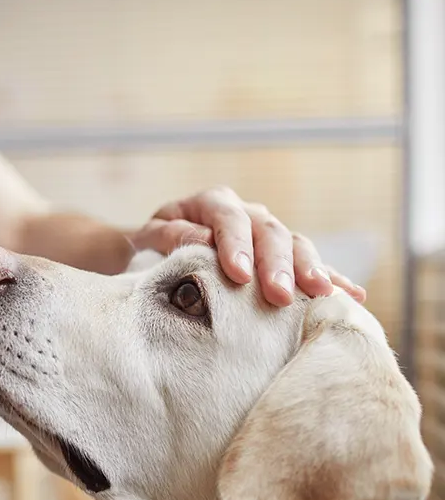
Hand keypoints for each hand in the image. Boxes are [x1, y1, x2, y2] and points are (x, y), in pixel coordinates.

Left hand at [129, 186, 365, 306]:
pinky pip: (310, 264)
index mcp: (210, 203)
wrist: (156, 254)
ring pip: (295, 244)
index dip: (235, 245)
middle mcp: (246, 213)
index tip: (239, 275)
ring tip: (321, 294)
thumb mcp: (149, 240)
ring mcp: (267, 233)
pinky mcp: (281, 257)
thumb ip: (170, 236)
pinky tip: (352, 296)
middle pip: (269, 232)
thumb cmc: (150, 248)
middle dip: (276, 264)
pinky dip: (331, 278)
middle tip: (279, 295)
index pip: (228, 218)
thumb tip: (202, 240)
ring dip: (309, 270)